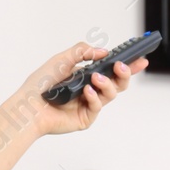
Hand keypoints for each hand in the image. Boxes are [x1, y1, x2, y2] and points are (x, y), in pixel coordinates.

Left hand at [13, 42, 148, 136]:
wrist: (28, 106)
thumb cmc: (41, 84)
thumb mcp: (62, 59)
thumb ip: (83, 51)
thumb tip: (103, 52)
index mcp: (86, 75)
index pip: (111, 69)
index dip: (128, 65)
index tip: (141, 59)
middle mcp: (90, 89)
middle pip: (118, 82)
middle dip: (124, 74)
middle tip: (121, 66)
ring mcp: (89, 104)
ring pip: (111, 93)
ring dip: (107, 84)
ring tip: (95, 79)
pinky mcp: (85, 117)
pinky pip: (98, 106)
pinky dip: (94, 97)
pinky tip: (87, 92)